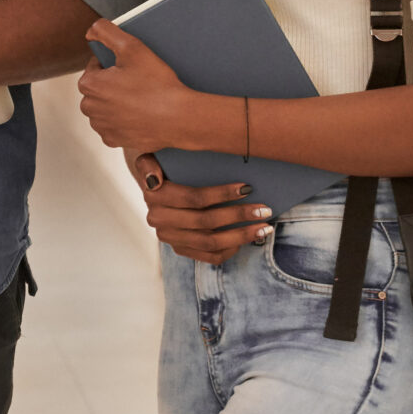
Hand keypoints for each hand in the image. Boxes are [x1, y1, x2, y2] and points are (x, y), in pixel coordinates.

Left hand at [78, 20, 200, 150]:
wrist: (178, 118)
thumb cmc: (156, 83)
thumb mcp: (132, 47)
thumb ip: (107, 31)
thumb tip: (90, 31)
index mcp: (88, 85)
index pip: (96, 66)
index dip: (115, 64)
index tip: (132, 67)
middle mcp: (89, 108)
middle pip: (99, 88)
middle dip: (113, 83)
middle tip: (138, 82)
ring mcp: (101, 126)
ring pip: (105, 107)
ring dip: (117, 102)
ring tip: (140, 98)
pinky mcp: (113, 140)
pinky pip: (114, 125)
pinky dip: (124, 120)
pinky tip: (140, 114)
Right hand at [131, 154, 273, 263]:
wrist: (158, 185)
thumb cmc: (165, 165)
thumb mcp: (152, 156)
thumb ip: (148, 164)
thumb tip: (154, 180)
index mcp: (155, 197)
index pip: (194, 199)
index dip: (221, 194)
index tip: (247, 188)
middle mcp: (159, 221)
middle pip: (205, 222)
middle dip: (238, 216)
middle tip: (264, 210)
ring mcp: (170, 238)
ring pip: (210, 242)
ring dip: (241, 236)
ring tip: (264, 227)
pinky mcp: (180, 249)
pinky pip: (209, 256)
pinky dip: (230, 249)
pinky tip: (247, 240)